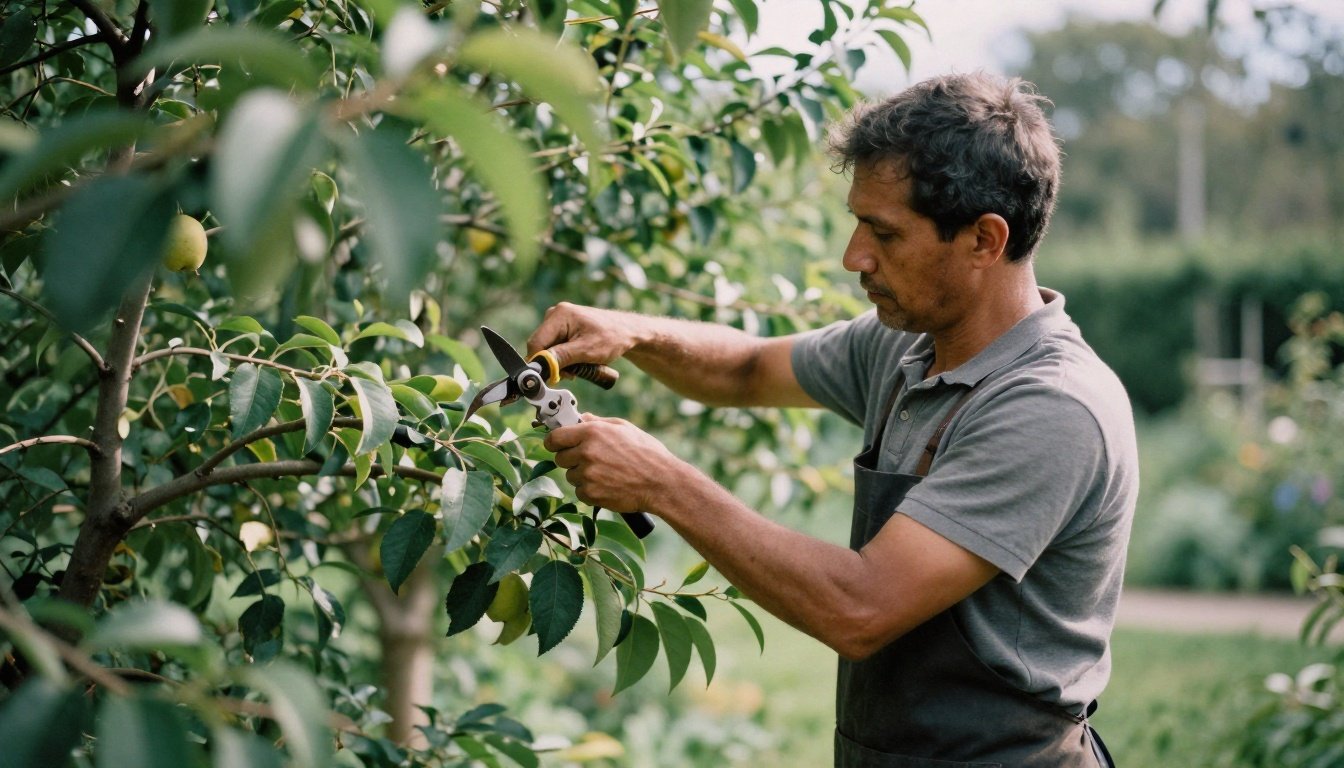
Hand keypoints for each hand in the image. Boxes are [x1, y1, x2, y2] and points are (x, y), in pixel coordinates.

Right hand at [526, 302, 641, 370]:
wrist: (627, 332)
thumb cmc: (612, 338)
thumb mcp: (586, 351)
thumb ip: (561, 357)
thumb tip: (540, 366)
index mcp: (559, 315)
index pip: (535, 343)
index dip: (541, 363)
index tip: (553, 377)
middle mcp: (555, 315)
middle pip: (541, 347)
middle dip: (553, 363)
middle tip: (573, 373)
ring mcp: (558, 321)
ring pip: (548, 349)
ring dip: (560, 363)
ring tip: (580, 365)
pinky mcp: (563, 328)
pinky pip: (555, 347)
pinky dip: (565, 358)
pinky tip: (578, 360)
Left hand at [544, 414, 683, 514]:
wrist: (661, 483)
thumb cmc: (647, 453)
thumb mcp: (624, 428)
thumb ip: (599, 422)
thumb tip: (582, 418)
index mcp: (592, 432)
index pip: (554, 437)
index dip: (554, 441)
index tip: (557, 444)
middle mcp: (586, 452)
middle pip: (560, 458)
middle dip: (571, 459)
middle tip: (590, 460)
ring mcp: (587, 474)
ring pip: (571, 476)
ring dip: (582, 476)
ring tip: (605, 473)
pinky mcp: (591, 493)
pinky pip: (580, 492)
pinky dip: (590, 490)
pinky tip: (607, 485)